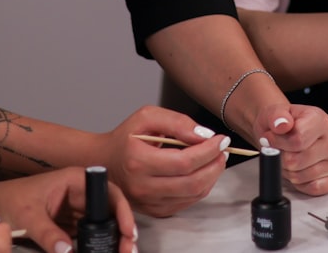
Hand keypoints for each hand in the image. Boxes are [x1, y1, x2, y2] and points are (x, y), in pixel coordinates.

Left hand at [0, 167, 136, 252]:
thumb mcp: (27, 215)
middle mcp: (82, 193)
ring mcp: (77, 210)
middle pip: (111, 211)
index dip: (122, 211)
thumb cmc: (8, 200)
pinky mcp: (71, 226)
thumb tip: (67, 251)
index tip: (128, 231)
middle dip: (123, 231)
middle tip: (128, 250)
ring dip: (114, 241)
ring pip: (104, 226)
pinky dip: (100, 246)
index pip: (109, 193)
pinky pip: (91, 237)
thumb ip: (47, 233)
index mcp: (76, 180)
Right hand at [96, 105, 228, 216]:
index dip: (208, 151)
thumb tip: (203, 135)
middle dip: (215, 165)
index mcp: (138, 161)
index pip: (184, 162)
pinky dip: (201, 187)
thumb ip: (176, 122)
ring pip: (193, 195)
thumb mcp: (147, 117)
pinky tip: (202, 172)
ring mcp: (148, 201)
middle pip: (192, 182)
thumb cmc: (125, 138)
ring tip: (215, 159)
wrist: (104, 160)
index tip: (221, 140)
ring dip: (211, 176)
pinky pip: (186, 202)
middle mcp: (142, 186)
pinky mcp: (154, 210)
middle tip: (223, 150)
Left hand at [251, 104, 327, 195]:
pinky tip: (299, 169)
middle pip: (297, 160)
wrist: (285, 132)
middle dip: (282, 158)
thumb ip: (276, 116)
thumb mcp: (274, 112)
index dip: (278, 142)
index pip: (297, 140)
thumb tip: (282, 124)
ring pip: (302, 176)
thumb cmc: (282, 125)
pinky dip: (300, 183)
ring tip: (289, 158)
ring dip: (289, 171)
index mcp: (320, 120)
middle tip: (280, 150)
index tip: (271, 138)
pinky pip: (312, 188)